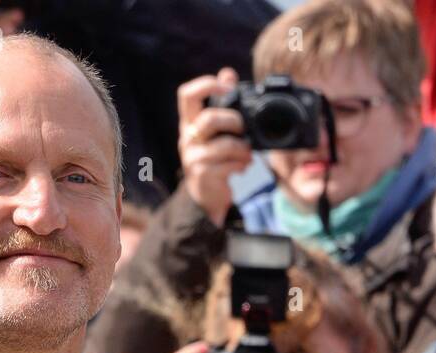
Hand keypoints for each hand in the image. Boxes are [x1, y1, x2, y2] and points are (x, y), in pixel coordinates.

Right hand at [177, 67, 252, 227]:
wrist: (205, 197)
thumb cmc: (213, 158)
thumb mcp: (215, 131)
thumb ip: (221, 103)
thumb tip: (228, 73)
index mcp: (189, 122)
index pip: (187, 95)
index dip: (206, 85)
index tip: (226, 87)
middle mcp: (188, 138)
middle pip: (209, 119)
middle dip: (234, 121)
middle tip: (243, 129)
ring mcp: (193, 158)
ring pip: (224, 145)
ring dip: (243, 147)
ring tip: (248, 152)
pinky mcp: (203, 175)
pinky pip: (228, 164)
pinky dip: (241, 163)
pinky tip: (243, 165)